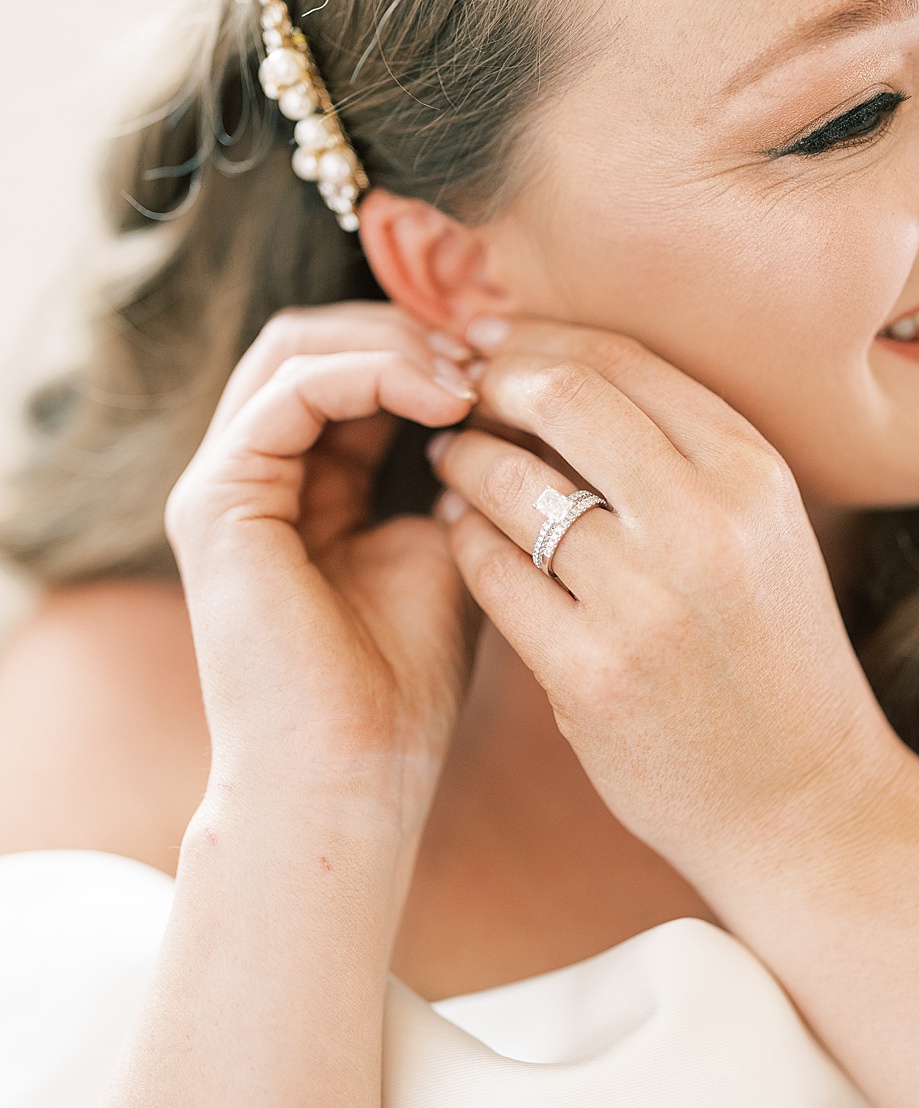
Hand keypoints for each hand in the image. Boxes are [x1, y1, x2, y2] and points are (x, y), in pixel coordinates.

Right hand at [166, 302, 479, 841]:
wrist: (348, 780)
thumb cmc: (401, 689)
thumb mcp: (447, 554)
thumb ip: (459, 479)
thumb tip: (506, 408)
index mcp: (300, 488)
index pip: (350, 369)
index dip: (429, 346)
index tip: (513, 355)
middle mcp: (251, 477)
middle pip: (316, 340)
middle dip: (411, 327)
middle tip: (494, 344)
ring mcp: (223, 486)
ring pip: (298, 348)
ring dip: (397, 343)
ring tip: (474, 372)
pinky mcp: (217, 502)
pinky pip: (291, 393)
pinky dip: (372, 375)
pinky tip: (444, 398)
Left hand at [429, 320, 903, 883]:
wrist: (804, 805)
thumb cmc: (771, 659)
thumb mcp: (762, 534)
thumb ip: (682, 456)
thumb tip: (560, 374)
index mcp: (753, 474)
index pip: (622, 359)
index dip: (540, 340)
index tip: (494, 344)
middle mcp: (706, 525)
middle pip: (562, 395)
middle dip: (492, 383)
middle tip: (457, 398)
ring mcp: (646, 602)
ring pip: (511, 484)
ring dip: (464, 461)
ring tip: (453, 465)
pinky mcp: (590, 675)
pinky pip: (491, 573)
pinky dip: (462, 541)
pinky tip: (460, 537)